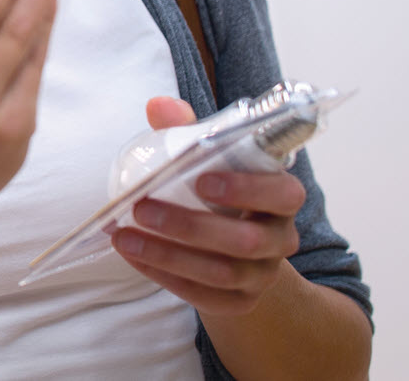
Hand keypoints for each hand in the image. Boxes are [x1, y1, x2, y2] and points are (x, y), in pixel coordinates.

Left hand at [114, 97, 305, 316]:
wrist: (236, 251)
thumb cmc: (220, 193)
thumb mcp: (209, 160)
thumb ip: (187, 131)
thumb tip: (159, 105)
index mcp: (281, 198)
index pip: (284, 193)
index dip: (247, 188)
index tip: (202, 179)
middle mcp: (279, 239)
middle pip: (246, 240)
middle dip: (190, 225)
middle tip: (142, 208)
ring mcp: (262, 274)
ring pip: (222, 273)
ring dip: (168, 254)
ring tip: (124, 236)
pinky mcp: (240, 302)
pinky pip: (205, 296)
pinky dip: (166, 277)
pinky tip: (134, 257)